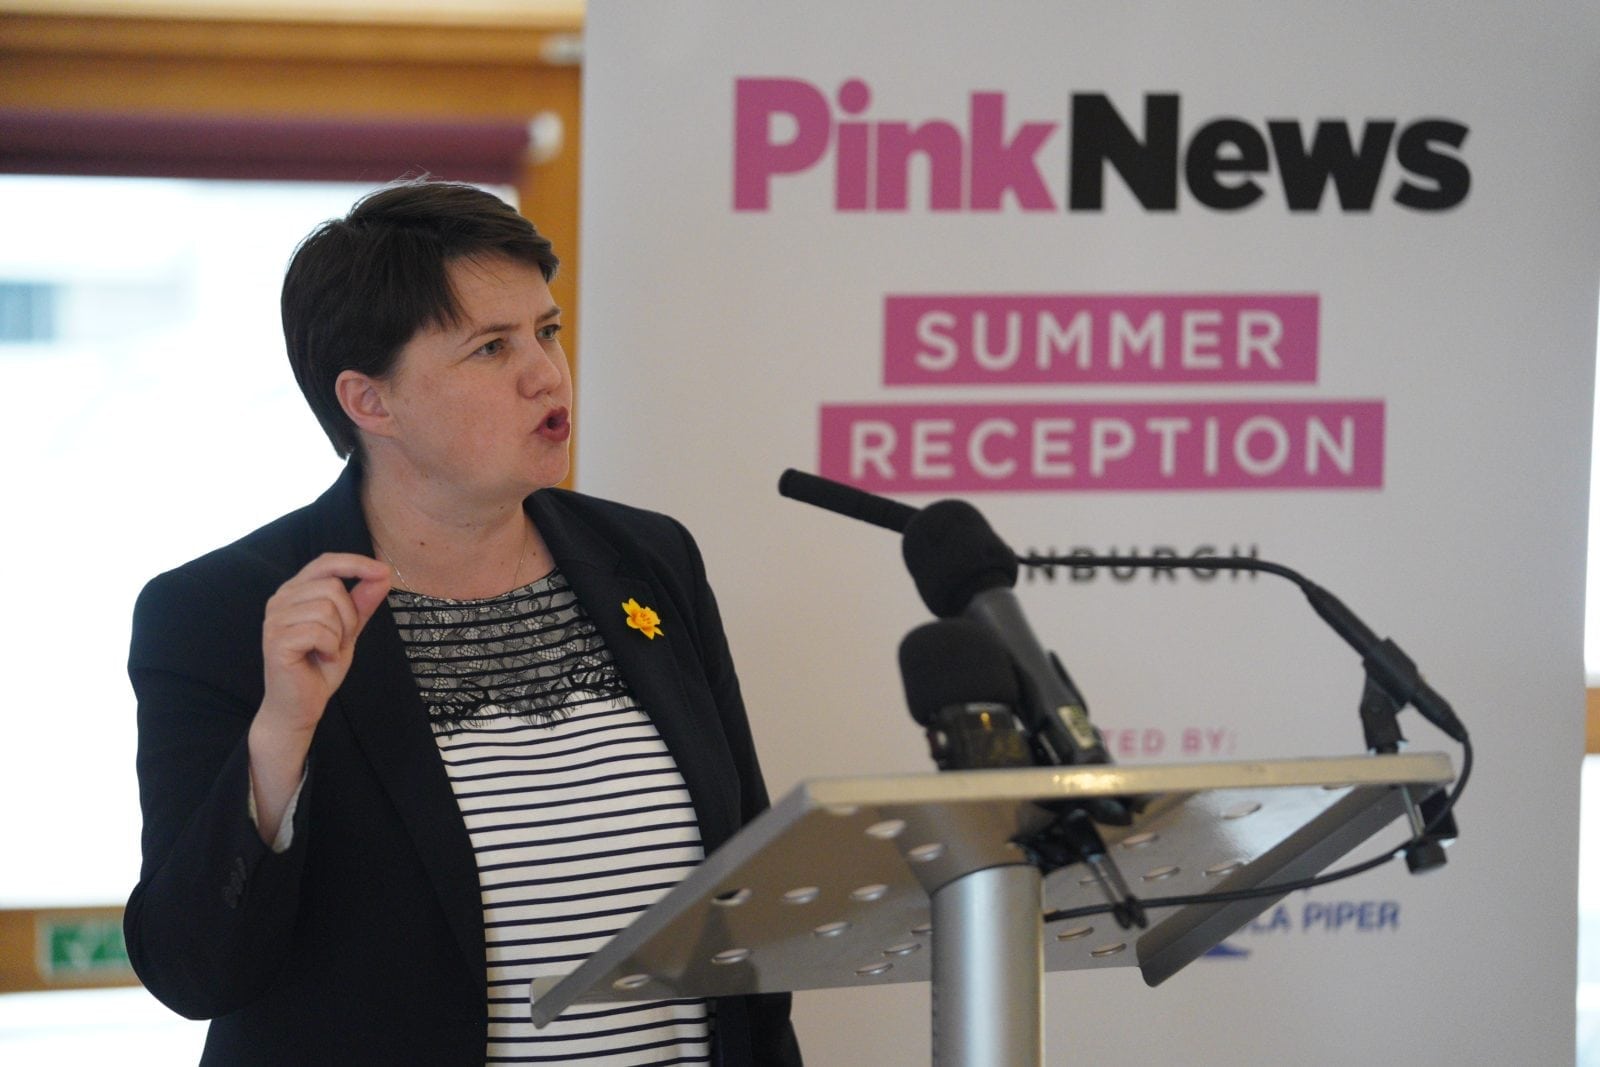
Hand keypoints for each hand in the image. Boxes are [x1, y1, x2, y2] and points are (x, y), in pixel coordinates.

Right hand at [249, 553, 391, 841]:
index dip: (355, 563)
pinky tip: (320, 658)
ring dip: (339, 635)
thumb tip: (383, 573)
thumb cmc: (319, 666)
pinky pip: (319, 631)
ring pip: (326, 608)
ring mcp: (274, 619)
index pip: (325, 562)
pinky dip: (330, 648)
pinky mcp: (276, 640)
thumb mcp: (349, 629)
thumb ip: (363, 602)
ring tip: (327, 651)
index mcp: (295, 591)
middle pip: (331, 586)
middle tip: (340, 640)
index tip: (382, 571)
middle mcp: (280, 599)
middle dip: (349, 616)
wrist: (300, 706)